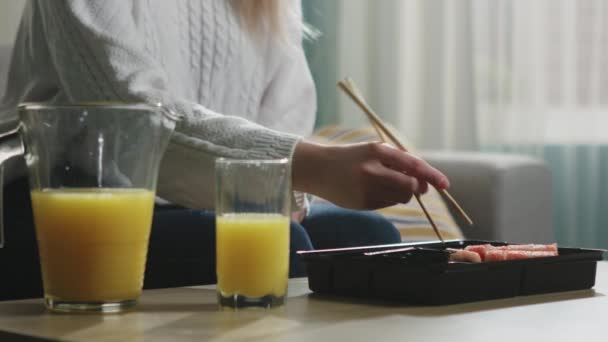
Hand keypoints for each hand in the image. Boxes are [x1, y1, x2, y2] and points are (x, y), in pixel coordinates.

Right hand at [292, 140, 448, 209]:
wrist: (318, 168)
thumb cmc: (351, 158)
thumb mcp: (373, 151)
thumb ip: (398, 163)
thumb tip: (423, 184)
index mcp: (377, 151)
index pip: (412, 164)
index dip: (431, 175)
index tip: (444, 185)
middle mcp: (372, 170)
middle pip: (409, 186)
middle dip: (416, 188)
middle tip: (417, 187)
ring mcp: (366, 189)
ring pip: (400, 197)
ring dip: (402, 193)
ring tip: (385, 184)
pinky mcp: (362, 203)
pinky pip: (387, 204)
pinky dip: (387, 199)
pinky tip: (371, 191)